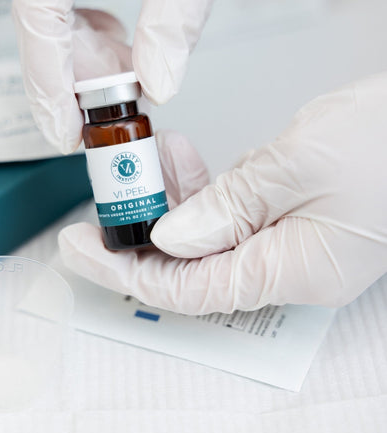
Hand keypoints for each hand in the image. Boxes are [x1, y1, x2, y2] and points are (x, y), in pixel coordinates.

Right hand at [13, 0, 344, 152]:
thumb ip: (172, 23)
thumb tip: (156, 85)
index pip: (37, 9)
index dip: (46, 78)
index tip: (63, 129)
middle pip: (38, 15)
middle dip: (71, 73)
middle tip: (108, 114)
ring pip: (51, 11)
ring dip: (87, 54)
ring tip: (135, 73)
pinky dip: (93, 30)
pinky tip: (127, 42)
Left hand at [59, 74, 386, 312]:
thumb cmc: (384, 142)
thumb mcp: (293, 168)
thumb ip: (226, 207)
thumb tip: (169, 238)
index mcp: (291, 272)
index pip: (185, 290)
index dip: (124, 270)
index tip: (77, 247)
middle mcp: (291, 269)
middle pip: (194, 267)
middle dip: (146, 229)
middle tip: (110, 188)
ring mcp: (297, 246)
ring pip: (213, 238)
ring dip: (176, 200)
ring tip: (153, 155)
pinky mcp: (300, 219)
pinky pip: (238, 217)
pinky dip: (209, 191)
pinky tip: (188, 158)